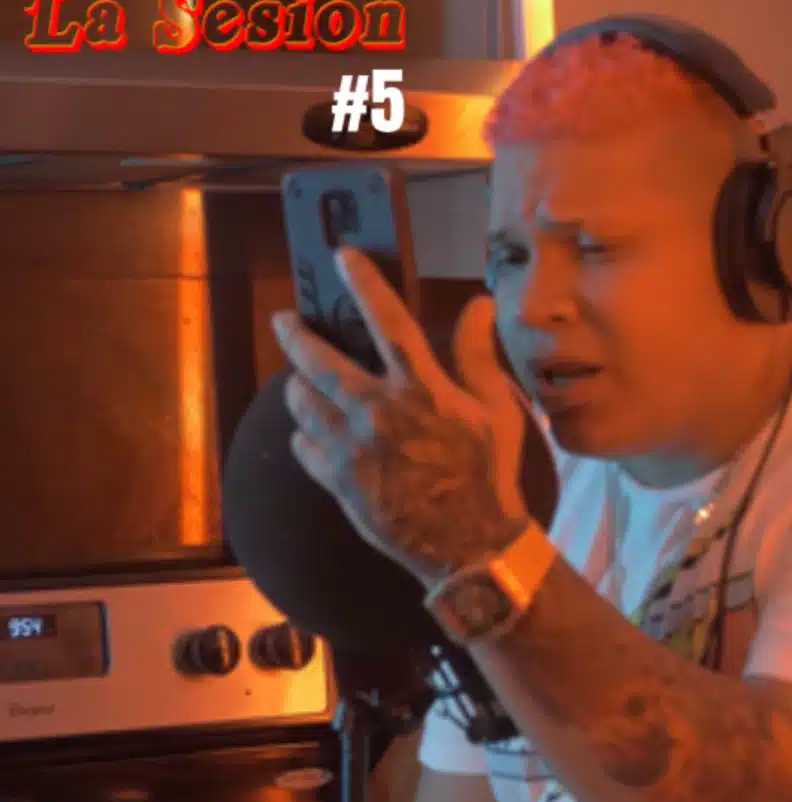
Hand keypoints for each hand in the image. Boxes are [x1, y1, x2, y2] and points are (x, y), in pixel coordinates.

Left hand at [272, 247, 529, 589]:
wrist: (470, 545)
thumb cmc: (489, 472)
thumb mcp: (495, 410)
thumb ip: (478, 355)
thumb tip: (479, 304)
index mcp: (420, 388)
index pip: (386, 321)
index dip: (362, 283)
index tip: (341, 257)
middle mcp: (377, 411)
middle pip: (318, 360)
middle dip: (296, 334)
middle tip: (286, 321)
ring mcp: (352, 449)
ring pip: (302, 402)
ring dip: (297, 385)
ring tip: (300, 381)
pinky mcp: (338, 482)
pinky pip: (303, 447)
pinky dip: (304, 434)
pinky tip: (312, 433)